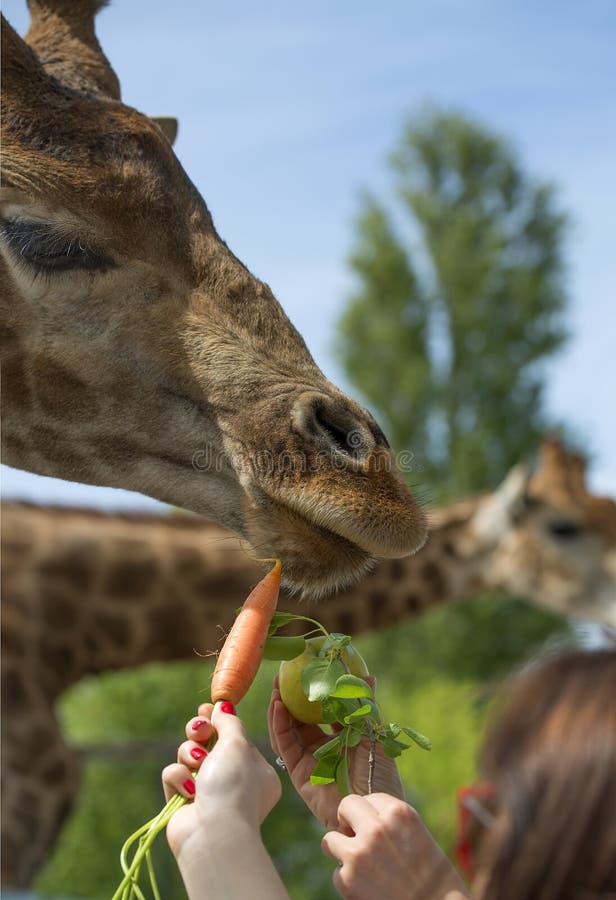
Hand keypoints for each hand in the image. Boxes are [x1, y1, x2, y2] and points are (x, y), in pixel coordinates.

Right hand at [162, 701, 281, 858]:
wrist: (214, 833)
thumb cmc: (233, 785)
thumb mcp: (238, 743)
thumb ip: (229, 721)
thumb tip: (222, 706)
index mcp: (255, 770)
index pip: (233, 737)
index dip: (218, 720)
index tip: (206, 707)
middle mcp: (231, 781)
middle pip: (207, 743)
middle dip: (199, 732)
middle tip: (200, 730)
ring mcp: (206, 793)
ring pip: (187, 755)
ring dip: (189, 753)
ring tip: (197, 762)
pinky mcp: (182, 803)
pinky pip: (173, 775)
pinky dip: (178, 777)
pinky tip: (189, 790)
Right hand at [267, 676, 404, 830]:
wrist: (372, 808)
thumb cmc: (379, 773)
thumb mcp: (373, 732)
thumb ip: (366, 705)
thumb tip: (369, 675)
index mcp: (341, 738)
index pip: (322, 711)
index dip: (312, 692)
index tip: (305, 672)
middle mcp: (322, 748)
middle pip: (300, 718)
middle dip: (290, 697)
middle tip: (283, 675)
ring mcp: (309, 760)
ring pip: (288, 730)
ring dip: (280, 709)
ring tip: (276, 688)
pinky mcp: (298, 772)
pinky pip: (285, 746)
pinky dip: (279, 726)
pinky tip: (278, 707)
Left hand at [322, 794, 469, 899]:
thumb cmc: (432, 875)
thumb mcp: (416, 834)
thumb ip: (390, 822)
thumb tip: (361, 818)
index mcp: (398, 812)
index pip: (368, 798)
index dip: (369, 815)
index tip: (375, 829)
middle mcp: (376, 828)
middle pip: (345, 806)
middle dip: (347, 821)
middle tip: (355, 837)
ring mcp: (359, 853)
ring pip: (330, 839)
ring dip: (340, 850)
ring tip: (358, 864)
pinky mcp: (347, 880)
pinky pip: (336, 873)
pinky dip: (348, 881)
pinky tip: (368, 888)